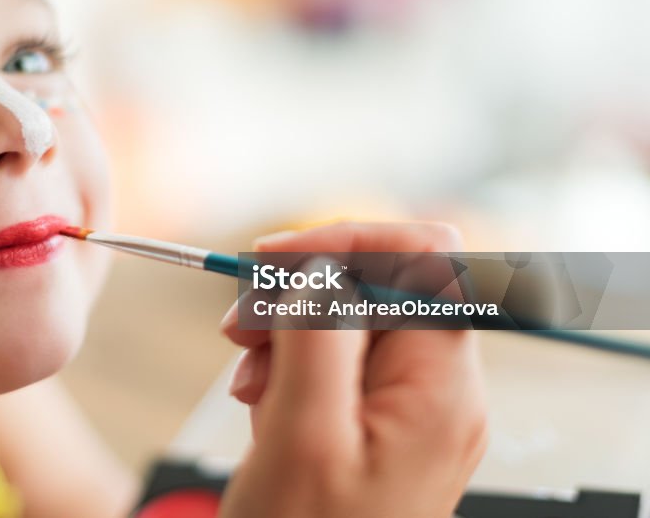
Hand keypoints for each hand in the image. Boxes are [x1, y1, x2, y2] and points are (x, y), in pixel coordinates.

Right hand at [218, 222, 487, 517]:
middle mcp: (438, 391)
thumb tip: (321, 265)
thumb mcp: (301, 436)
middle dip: (302, 293)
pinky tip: (263, 404)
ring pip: (351, 321)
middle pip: (381, 286)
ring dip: (287, 333)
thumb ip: (318, 334)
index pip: (426, 260)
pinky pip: (338, 363)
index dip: (350, 241)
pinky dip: (291, 367)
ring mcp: (411, 410)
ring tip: (248, 383)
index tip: (272, 258)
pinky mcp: (379, 425)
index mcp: (439, 389)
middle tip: (237, 328)